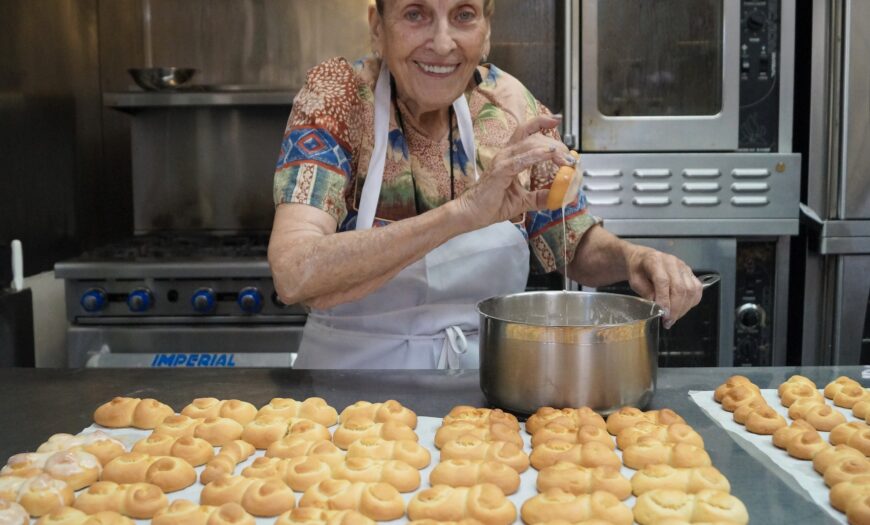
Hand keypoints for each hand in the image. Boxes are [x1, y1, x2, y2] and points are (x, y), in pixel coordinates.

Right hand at [455, 115, 574, 229]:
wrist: (470, 215)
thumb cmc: (490, 205)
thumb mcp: (523, 201)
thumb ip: (540, 197)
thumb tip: (560, 197)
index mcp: (510, 157)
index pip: (526, 132)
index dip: (541, 122)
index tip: (557, 120)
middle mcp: (506, 155)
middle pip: (534, 138)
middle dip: (555, 144)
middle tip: (570, 157)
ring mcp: (502, 161)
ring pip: (530, 145)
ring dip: (551, 150)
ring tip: (566, 159)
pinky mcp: (500, 171)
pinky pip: (521, 159)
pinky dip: (537, 155)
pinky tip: (550, 155)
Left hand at [625, 245, 702, 328]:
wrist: (644, 258)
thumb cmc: (638, 270)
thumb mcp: (634, 280)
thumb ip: (645, 291)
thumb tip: (657, 305)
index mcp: (655, 261)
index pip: (663, 281)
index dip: (664, 299)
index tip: (663, 314)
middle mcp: (672, 262)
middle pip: (680, 287)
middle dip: (675, 308)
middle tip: (668, 321)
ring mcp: (684, 267)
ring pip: (691, 290)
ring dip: (684, 308)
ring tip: (673, 318)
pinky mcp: (691, 273)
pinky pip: (697, 290)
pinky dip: (692, 302)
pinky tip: (682, 309)